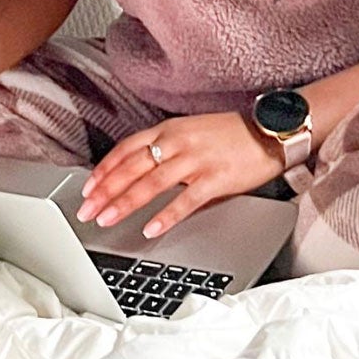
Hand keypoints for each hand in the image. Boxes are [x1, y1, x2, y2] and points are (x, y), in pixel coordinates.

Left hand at [79, 110, 283, 239]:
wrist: (271, 131)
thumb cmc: (232, 135)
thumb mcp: (192, 132)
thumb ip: (166, 150)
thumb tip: (138, 174)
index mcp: (169, 130)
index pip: (126, 149)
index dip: (103, 169)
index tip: (87, 188)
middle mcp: (178, 142)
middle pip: (131, 168)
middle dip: (104, 191)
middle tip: (86, 210)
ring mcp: (196, 160)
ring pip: (151, 184)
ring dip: (125, 203)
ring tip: (107, 220)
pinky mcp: (215, 179)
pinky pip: (184, 200)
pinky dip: (165, 216)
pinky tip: (151, 229)